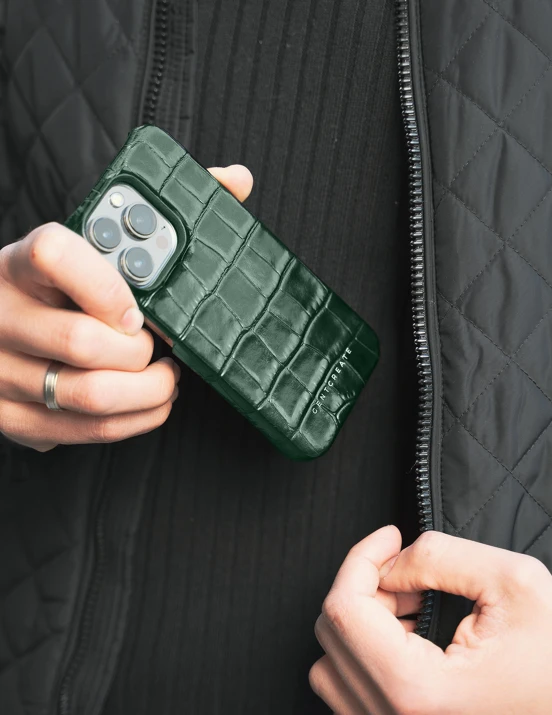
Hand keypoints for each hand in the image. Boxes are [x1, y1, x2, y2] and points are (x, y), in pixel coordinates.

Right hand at [0, 164, 252, 451]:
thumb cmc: (56, 287)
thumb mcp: (85, 245)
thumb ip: (159, 212)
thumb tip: (237, 180)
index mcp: (20, 262)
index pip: (56, 255)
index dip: (108, 285)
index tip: (138, 308)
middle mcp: (2, 314)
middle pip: (84, 341)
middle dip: (142, 353)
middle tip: (162, 349)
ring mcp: (0, 370)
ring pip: (89, 396)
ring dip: (146, 393)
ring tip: (165, 380)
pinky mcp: (9, 416)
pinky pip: (81, 432)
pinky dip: (130, 422)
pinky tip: (144, 406)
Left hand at [310, 527, 551, 713]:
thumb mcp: (513, 584)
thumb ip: (439, 557)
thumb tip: (390, 562)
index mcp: (418, 692)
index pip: (344, 609)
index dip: (363, 557)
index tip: (390, 537)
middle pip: (331, 634)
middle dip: (365, 587)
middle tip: (407, 571)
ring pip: (330, 666)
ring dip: (362, 622)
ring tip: (410, 604)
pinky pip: (350, 692)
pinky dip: (366, 653)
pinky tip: (409, 636)